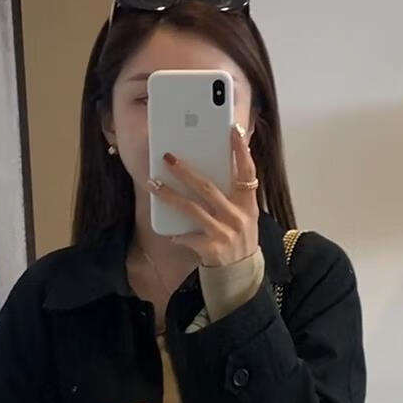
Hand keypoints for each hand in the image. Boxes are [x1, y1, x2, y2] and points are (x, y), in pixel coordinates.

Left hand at [145, 123, 258, 267]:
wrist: (240, 273)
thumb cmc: (238, 237)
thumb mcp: (244, 214)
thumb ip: (233, 193)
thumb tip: (217, 164)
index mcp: (248, 203)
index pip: (247, 171)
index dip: (241, 150)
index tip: (233, 129)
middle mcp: (238, 216)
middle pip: (208, 188)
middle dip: (185, 172)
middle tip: (168, 157)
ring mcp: (225, 232)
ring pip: (192, 209)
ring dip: (170, 195)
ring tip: (153, 184)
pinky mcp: (213, 248)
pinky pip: (188, 236)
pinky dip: (178, 234)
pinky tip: (170, 233)